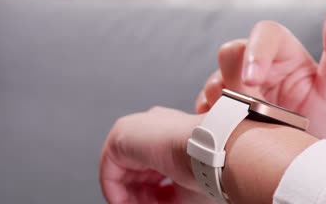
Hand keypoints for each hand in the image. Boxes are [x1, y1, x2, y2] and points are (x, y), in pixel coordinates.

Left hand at [100, 107, 317, 203]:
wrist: (217, 149)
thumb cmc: (212, 167)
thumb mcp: (188, 188)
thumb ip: (169, 195)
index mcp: (169, 134)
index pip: (154, 168)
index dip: (156, 195)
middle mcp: (152, 128)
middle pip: (137, 171)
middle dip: (144, 197)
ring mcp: (135, 129)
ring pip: (123, 172)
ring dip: (132, 198)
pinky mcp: (121, 135)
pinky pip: (109, 171)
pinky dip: (115, 192)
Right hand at [196, 6, 325, 138]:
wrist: (297, 159)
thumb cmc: (319, 123)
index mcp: (282, 52)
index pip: (263, 33)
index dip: (254, 52)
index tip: (252, 81)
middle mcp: (254, 63)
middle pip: (229, 52)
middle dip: (235, 80)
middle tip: (251, 108)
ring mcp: (233, 84)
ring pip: (214, 80)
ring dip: (224, 102)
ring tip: (246, 124)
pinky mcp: (218, 104)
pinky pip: (203, 103)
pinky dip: (212, 115)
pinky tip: (230, 128)